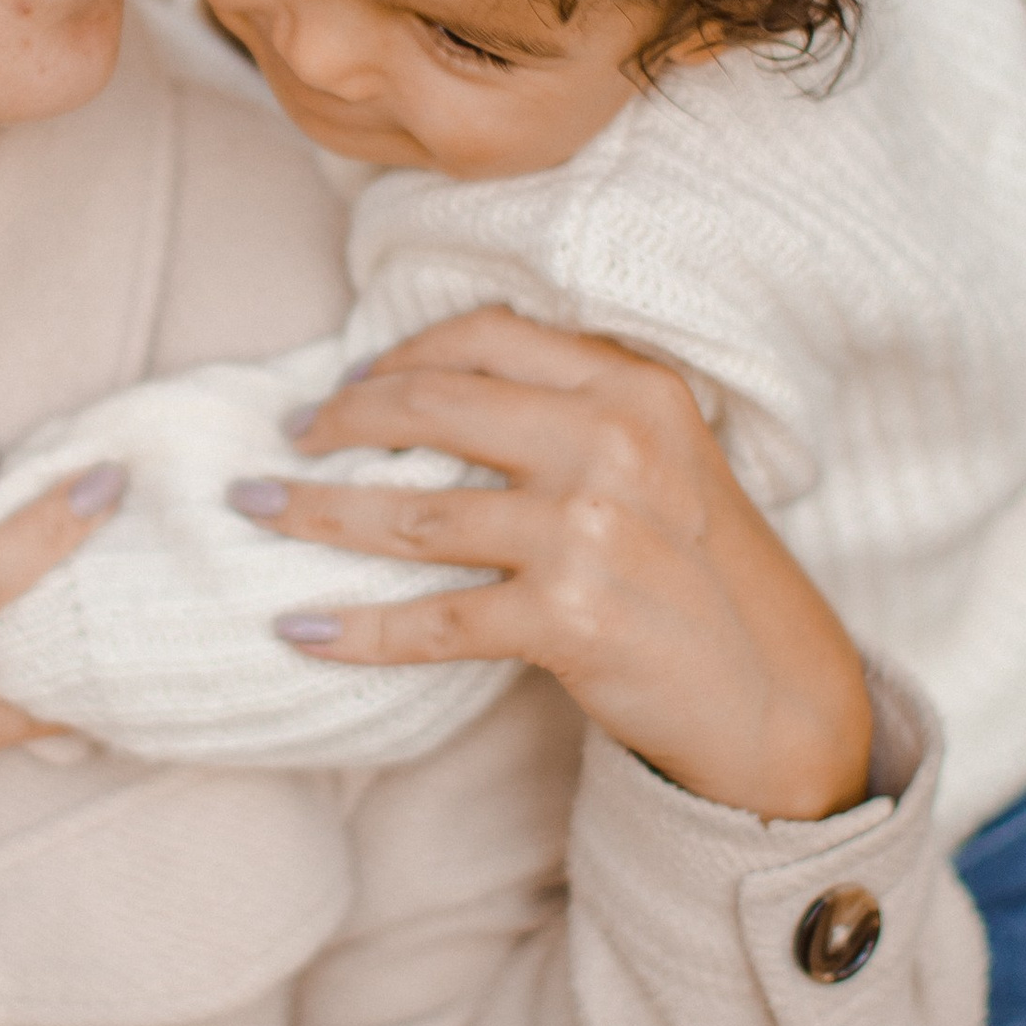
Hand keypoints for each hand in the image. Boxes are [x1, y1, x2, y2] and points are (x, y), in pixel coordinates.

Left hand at [234, 307, 871, 819]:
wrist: (771, 691)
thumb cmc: (703, 570)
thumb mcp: (667, 455)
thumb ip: (576, 409)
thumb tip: (434, 389)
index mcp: (635, 387)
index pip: (489, 335)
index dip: (402, 353)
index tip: (350, 382)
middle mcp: (610, 444)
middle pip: (435, 406)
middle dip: (341, 419)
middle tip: (290, 441)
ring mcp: (587, 531)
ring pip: (411, 513)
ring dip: (315, 512)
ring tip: (254, 510)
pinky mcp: (567, 618)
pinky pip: (432, 620)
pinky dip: (356, 629)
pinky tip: (300, 631)